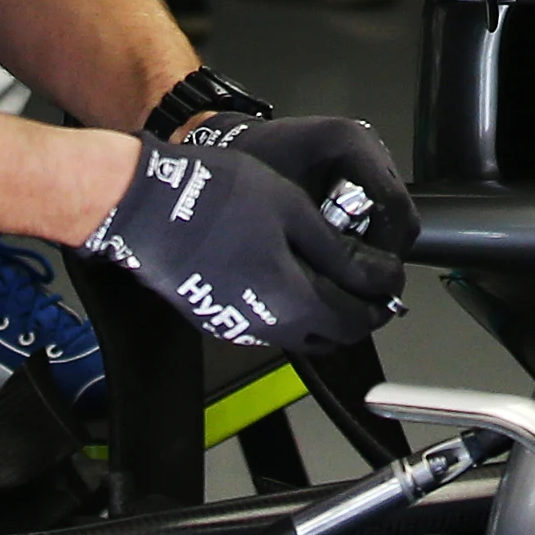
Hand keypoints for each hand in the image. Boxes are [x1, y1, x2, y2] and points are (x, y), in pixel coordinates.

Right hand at [86, 124, 407, 351]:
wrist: (145, 206)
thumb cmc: (214, 199)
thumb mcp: (292, 211)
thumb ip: (340, 252)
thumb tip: (377, 274)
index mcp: (292, 302)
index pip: (357, 320)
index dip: (382, 297)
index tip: (389, 275)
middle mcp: (266, 328)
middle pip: (330, 335)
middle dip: (356, 310)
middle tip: (366, 276)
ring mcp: (237, 326)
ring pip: (298, 331)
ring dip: (322, 309)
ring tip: (330, 268)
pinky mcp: (216, 317)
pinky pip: (268, 323)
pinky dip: (289, 306)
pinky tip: (287, 270)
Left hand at [174, 109, 422, 257]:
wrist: (237, 146)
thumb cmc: (252, 168)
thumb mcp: (281, 204)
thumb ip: (316, 235)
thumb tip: (343, 281)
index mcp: (350, 143)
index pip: (391, 203)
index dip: (385, 247)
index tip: (368, 278)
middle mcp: (368, 145)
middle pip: (399, 211)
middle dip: (382, 250)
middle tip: (358, 280)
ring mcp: (369, 156)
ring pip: (394, 214)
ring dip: (375, 243)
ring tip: (345, 267)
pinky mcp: (364, 170)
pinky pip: (380, 210)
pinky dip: (367, 233)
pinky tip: (340, 249)